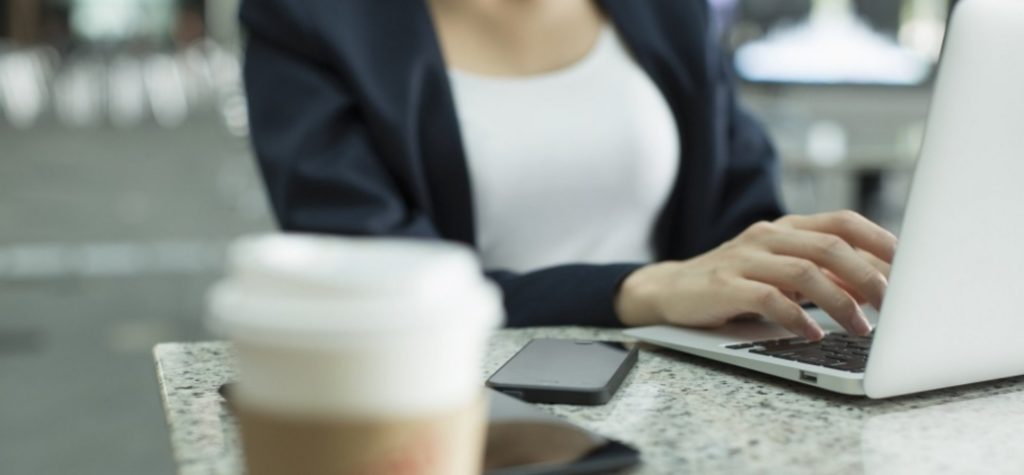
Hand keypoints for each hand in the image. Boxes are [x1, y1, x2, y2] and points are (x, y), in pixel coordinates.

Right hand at [615, 211, 896, 339]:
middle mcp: (766, 236)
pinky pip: (768, 298)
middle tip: (892, 304)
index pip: (842, 222)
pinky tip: (812, 334)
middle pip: (829, 245)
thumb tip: (874, 289)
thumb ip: (822, 275)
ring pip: (803, 271)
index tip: (911, 266)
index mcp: (785, 228)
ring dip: (839, 302)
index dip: (880, 241)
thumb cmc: (734, 283)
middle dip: (868, 276)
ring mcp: (743, 258)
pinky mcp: (723, 285)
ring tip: (861, 328)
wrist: (670, 290)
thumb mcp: (781, 273)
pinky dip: (796, 318)